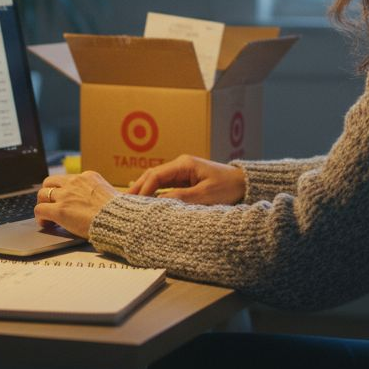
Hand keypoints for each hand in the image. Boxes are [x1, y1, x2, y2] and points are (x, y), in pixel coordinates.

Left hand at [33, 171, 119, 237]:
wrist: (121, 221)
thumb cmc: (121, 213)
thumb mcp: (113, 194)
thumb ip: (102, 194)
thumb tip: (107, 203)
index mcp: (88, 176)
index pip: (68, 179)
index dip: (63, 190)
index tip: (64, 200)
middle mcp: (75, 182)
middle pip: (50, 182)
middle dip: (48, 193)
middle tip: (51, 205)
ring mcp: (66, 195)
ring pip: (41, 194)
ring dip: (42, 204)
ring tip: (47, 217)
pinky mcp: (60, 210)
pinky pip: (40, 210)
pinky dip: (40, 218)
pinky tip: (46, 225)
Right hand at [128, 154, 245, 204]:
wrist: (244, 184)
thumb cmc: (228, 187)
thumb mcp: (205, 195)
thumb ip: (182, 198)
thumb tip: (159, 203)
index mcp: (184, 164)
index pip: (156, 176)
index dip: (144, 190)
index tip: (136, 204)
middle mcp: (180, 165)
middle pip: (152, 176)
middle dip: (138, 188)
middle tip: (123, 203)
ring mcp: (182, 172)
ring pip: (157, 181)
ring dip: (144, 191)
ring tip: (130, 203)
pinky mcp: (186, 180)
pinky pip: (165, 186)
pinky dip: (154, 193)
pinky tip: (146, 202)